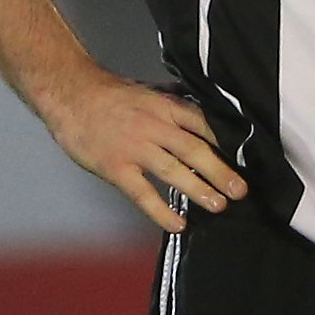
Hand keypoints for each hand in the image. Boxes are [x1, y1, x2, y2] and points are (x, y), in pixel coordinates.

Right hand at [38, 73, 248, 235]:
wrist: (70, 94)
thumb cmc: (108, 94)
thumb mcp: (147, 91)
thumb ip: (173, 103)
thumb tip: (202, 111)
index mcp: (165, 106)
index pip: (204, 124)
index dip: (226, 143)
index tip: (244, 159)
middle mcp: (154, 126)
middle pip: (195, 149)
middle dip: (221, 171)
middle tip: (240, 190)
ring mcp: (135, 147)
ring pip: (174, 171)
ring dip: (199, 189)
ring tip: (219, 205)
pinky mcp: (116, 167)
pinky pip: (143, 193)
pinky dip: (161, 210)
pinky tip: (177, 223)